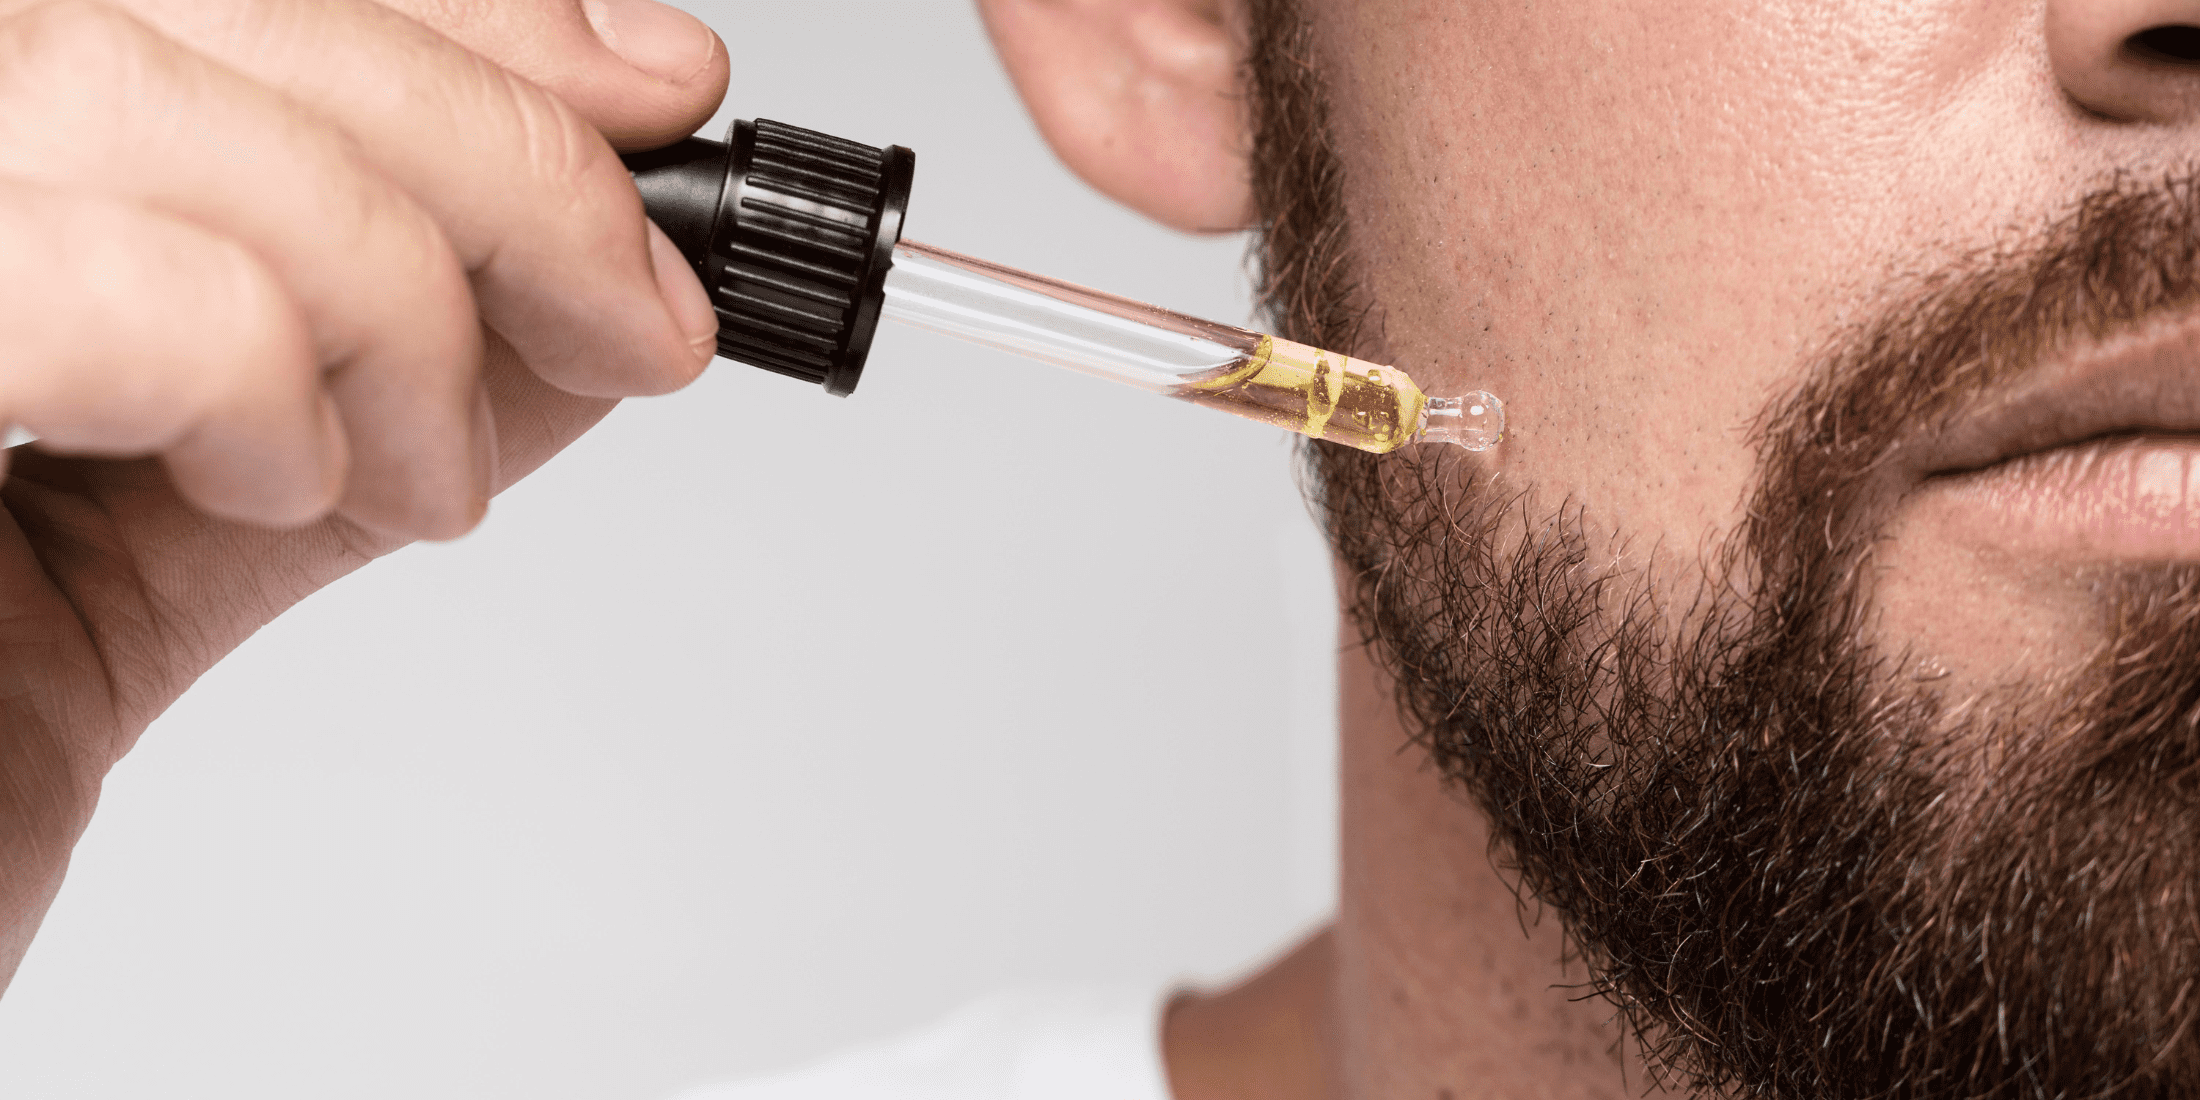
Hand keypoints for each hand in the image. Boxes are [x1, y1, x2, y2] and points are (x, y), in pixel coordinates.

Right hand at [0, 0, 728, 987]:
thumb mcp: (148, 551)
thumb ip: (338, 393)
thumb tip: (570, 296)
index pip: (196, 4)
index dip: (449, 25)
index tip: (639, 99)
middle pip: (188, 13)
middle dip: (488, 149)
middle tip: (637, 312)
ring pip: (141, 93)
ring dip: (385, 295)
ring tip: (415, 480)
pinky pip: (92, 283)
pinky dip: (249, 373)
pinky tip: (269, 486)